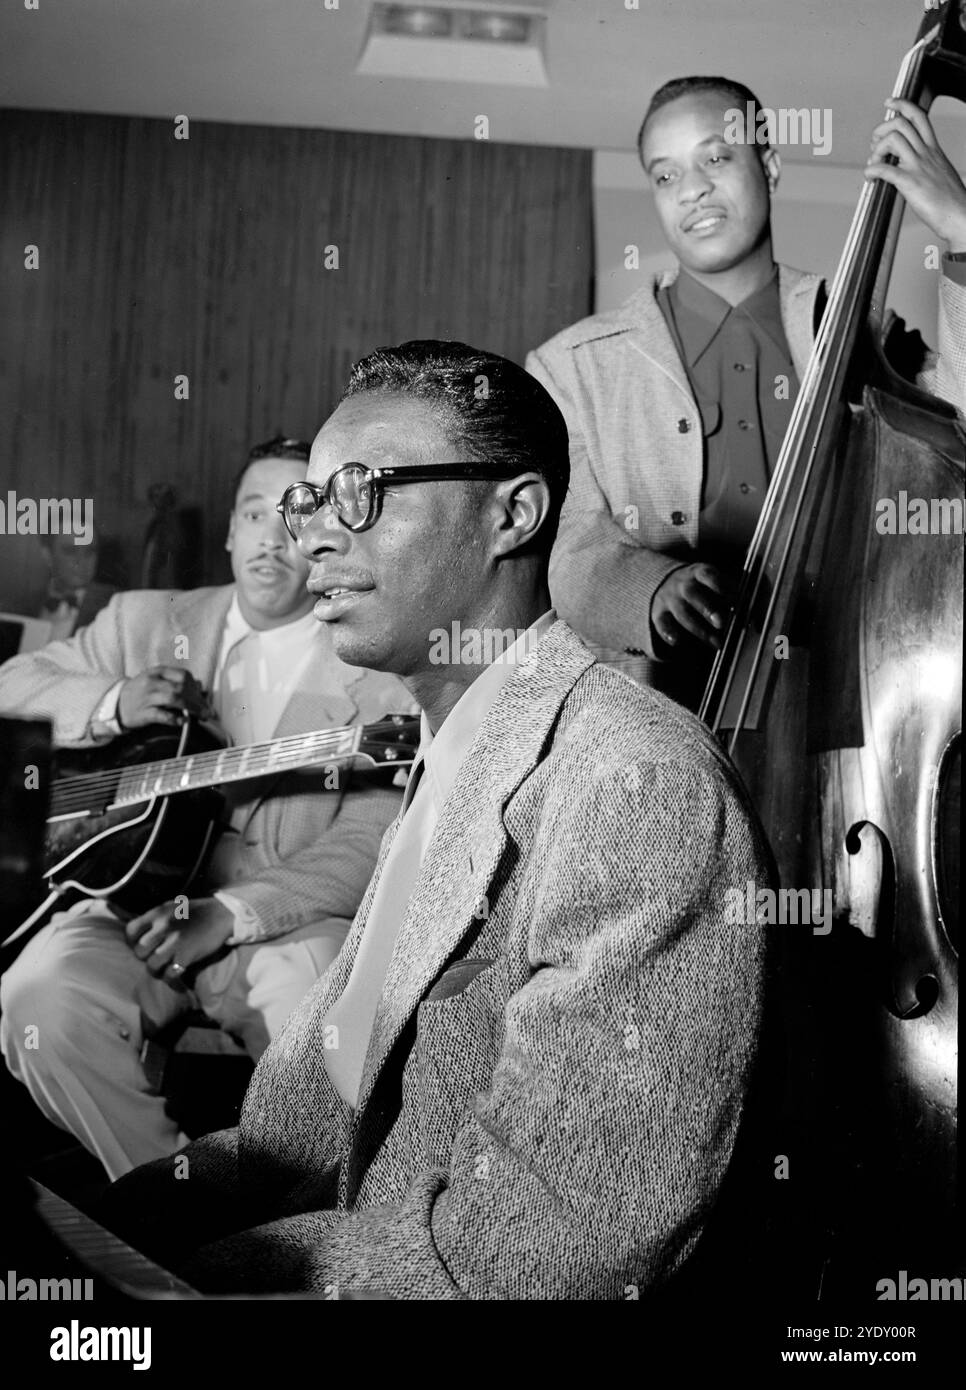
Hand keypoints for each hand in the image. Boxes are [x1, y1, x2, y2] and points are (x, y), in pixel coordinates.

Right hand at [117, 666, 211, 729]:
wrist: (116, 704)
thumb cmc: (141, 692)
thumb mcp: (156, 680)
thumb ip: (176, 681)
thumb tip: (200, 685)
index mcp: (158, 672)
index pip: (184, 675)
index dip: (197, 687)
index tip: (203, 698)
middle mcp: (152, 682)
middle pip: (181, 687)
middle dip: (198, 700)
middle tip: (207, 711)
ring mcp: (147, 697)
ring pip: (174, 698)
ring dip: (192, 708)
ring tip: (201, 716)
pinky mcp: (143, 713)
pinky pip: (162, 715)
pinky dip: (175, 718)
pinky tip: (184, 721)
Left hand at [125, 897, 233, 988]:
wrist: (223, 914)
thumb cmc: (198, 911)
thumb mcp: (173, 908)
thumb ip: (156, 919)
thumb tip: (141, 933)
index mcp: (158, 913)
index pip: (130, 931)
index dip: (133, 941)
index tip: (142, 945)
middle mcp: (163, 927)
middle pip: (139, 951)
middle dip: (146, 957)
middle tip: (156, 957)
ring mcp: (174, 942)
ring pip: (152, 965)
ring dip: (157, 969)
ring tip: (165, 968)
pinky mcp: (186, 955)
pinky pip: (169, 974)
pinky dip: (171, 978)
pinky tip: (176, 975)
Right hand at [650, 563, 730, 650]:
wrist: (665, 582)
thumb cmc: (700, 586)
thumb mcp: (712, 581)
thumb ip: (729, 592)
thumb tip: (751, 610)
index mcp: (698, 573)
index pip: (708, 575)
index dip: (720, 586)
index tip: (734, 599)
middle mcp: (683, 584)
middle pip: (693, 594)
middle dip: (708, 609)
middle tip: (722, 623)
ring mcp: (669, 599)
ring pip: (682, 613)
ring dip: (699, 629)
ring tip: (717, 643)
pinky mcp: (659, 613)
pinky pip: (661, 623)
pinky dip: (667, 632)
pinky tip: (676, 642)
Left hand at [866, 99, 965, 251]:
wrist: (959, 215)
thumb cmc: (949, 200)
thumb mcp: (940, 172)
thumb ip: (926, 164)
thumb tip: (908, 166)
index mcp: (933, 149)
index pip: (919, 116)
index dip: (902, 105)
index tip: (890, 103)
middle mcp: (926, 153)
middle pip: (902, 123)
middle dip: (881, 129)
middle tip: (875, 143)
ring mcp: (918, 166)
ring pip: (893, 139)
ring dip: (876, 149)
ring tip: (874, 162)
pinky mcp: (910, 182)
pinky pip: (884, 169)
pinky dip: (871, 170)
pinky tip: (870, 177)